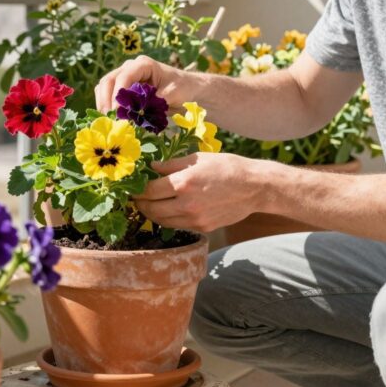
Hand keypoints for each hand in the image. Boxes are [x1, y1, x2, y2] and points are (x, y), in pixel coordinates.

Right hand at [95, 55, 185, 112]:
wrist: (188, 90)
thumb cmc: (183, 88)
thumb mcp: (173, 93)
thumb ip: (155, 101)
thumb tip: (137, 112)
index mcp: (143, 65)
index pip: (124, 76)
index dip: (118, 94)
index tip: (118, 112)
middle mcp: (130, 68)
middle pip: (108, 81)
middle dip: (106, 100)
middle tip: (110, 119)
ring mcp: (125, 78)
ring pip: (104, 88)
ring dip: (104, 105)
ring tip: (110, 121)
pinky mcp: (124, 90)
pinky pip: (109, 96)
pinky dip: (108, 107)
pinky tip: (113, 120)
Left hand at [132, 153, 266, 233]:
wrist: (253, 187)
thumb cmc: (226, 167)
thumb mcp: (197, 158)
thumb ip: (171, 164)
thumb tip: (151, 167)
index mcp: (183, 182)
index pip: (149, 191)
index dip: (137, 190)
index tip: (132, 187)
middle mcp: (186, 203)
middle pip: (151, 209)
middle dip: (140, 204)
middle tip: (135, 198)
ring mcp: (194, 218)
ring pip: (162, 221)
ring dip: (151, 214)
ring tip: (148, 205)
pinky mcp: (202, 228)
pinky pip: (177, 226)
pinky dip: (168, 219)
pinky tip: (167, 210)